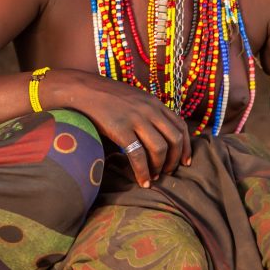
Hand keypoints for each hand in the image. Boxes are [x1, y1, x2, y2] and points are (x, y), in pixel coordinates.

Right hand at [52, 69, 190, 188]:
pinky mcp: (121, 129)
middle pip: (175, 139)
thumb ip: (148, 112)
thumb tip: (158, 135)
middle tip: (168, 172)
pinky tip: (142, 180)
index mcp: (154, 103)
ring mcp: (136, 119)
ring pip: (160, 149)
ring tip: (153, 177)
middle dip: (175, 160)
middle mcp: (149, 110)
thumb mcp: (134, 99)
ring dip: (159, 167)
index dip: (186, 147)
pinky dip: (143, 171)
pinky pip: (138, 155)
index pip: (181, 126)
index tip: (185, 161)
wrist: (82, 90)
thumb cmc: (106, 97)